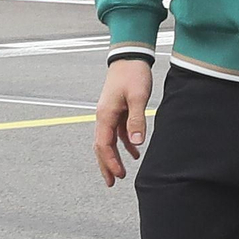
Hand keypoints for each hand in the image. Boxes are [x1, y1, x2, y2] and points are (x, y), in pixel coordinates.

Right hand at [94, 59, 152, 185]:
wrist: (130, 55)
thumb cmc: (133, 74)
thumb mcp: (137, 97)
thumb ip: (136, 120)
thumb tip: (136, 143)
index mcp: (105, 115)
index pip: (103, 145)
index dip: (110, 162)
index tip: (119, 175)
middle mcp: (103, 116)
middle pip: (101, 146)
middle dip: (106, 165)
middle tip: (112, 183)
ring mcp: (109, 113)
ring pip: (108, 140)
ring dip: (114, 157)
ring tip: (121, 173)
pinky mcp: (117, 109)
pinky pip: (117, 132)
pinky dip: (124, 143)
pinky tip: (135, 151)